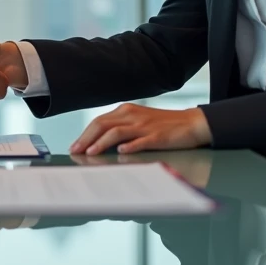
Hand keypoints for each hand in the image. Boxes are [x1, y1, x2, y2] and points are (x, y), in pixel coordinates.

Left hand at [70, 104, 211, 154]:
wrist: (191, 123)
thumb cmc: (163, 125)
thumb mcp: (138, 122)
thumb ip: (121, 128)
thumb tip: (100, 142)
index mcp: (126, 111)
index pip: (99, 122)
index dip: (85, 134)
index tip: (74, 145)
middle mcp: (132, 115)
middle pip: (103, 124)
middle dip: (86, 138)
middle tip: (75, 151)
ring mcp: (144, 126)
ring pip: (116, 132)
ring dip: (101, 142)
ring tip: (90, 153)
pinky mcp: (157, 136)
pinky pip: (140, 141)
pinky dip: (129, 146)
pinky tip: (120, 152)